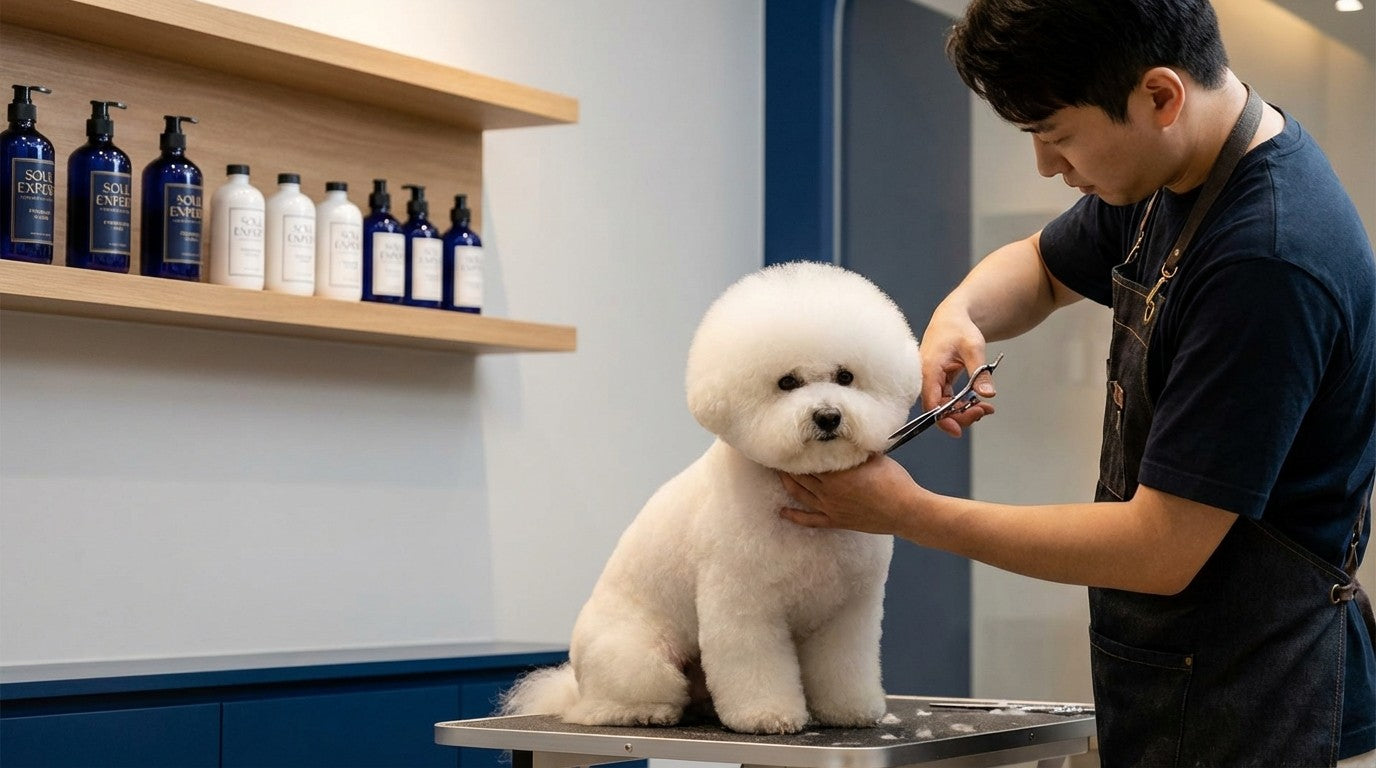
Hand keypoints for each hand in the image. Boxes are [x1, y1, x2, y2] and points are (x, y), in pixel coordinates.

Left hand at [778, 454, 925, 536]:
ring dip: (787, 483)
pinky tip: (782, 512)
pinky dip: (794, 516)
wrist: (906, 511)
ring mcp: (830, 507)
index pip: (809, 458)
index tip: (790, 441)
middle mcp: (828, 490)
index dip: (799, 450)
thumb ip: (856, 448)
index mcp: (836, 472)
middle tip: (779, 454)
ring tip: (777, 473)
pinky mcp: (836, 521)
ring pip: (800, 494)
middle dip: (788, 465)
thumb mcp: (875, 456)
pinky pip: (810, 520)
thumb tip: (847, 435)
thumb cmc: (894, 481)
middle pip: (800, 475)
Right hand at [919, 313, 996, 436]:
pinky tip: (980, 403)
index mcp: (928, 369)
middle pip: (937, 408)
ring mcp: (932, 380)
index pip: (931, 403)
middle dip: (960, 415)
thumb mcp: (974, 348)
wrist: (954, 317)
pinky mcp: (939, 381)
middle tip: (983, 412)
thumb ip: (979, 373)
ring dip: (964, 411)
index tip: (958, 430)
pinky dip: (963, 403)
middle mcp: (926, 377)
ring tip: (986, 408)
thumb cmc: (959, 328)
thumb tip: (988, 394)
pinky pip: (948, 399)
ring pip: (944, 406)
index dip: (942, 419)